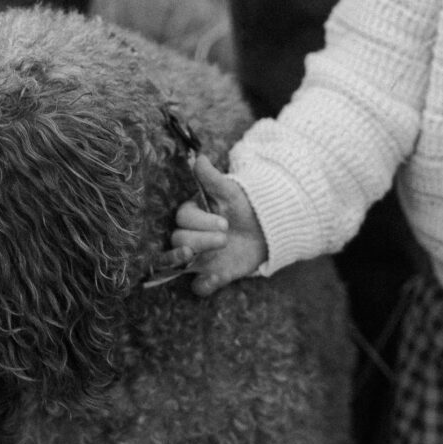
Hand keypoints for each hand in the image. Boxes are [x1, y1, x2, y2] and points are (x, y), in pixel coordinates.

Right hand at [170, 155, 267, 293]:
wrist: (265, 229)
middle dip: (199, 240)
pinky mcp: (210, 276)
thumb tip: (199, 158)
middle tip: (225, 237)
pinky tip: (216, 279)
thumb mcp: (231, 192)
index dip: (201, 221)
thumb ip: (213, 178)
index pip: (183, 219)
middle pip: (178, 240)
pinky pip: (198, 286)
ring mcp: (197, 258)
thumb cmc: (243, 206)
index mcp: (191, 215)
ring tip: (193, 257)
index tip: (225, 222)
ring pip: (177, 262)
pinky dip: (204, 285)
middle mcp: (189, 237)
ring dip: (182, 261)